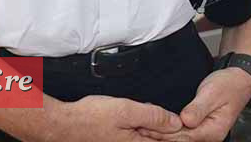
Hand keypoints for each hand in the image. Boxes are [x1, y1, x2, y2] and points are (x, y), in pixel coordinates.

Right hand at [50, 94, 182, 141]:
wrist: (63, 124)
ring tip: (147, 113)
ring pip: (147, 135)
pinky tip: (137, 113)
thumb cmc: (90, 117)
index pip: (166, 141)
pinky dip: (140, 123)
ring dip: (152, 124)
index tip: (186, 123)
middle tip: (168, 116)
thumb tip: (175, 122)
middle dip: (165, 128)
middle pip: (158, 139)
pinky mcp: (117, 141)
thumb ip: (152, 116)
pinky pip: (136, 133)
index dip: (176, 131)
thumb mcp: (126, 111)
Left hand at [138, 68, 250, 141]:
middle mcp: (208, 135)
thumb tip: (185, 120)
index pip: (185, 136)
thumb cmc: (228, 84)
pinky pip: (183, 131)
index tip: (149, 127)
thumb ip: (199, 108)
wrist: (238, 78)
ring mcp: (204, 132)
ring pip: (180, 137)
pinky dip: (170, 128)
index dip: (166, 133)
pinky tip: (158, 125)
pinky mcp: (199, 126)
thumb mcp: (213, 93)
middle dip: (160, 135)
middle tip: (141, 128)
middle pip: (180, 140)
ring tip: (145, 127)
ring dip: (163, 133)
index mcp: (213, 130)